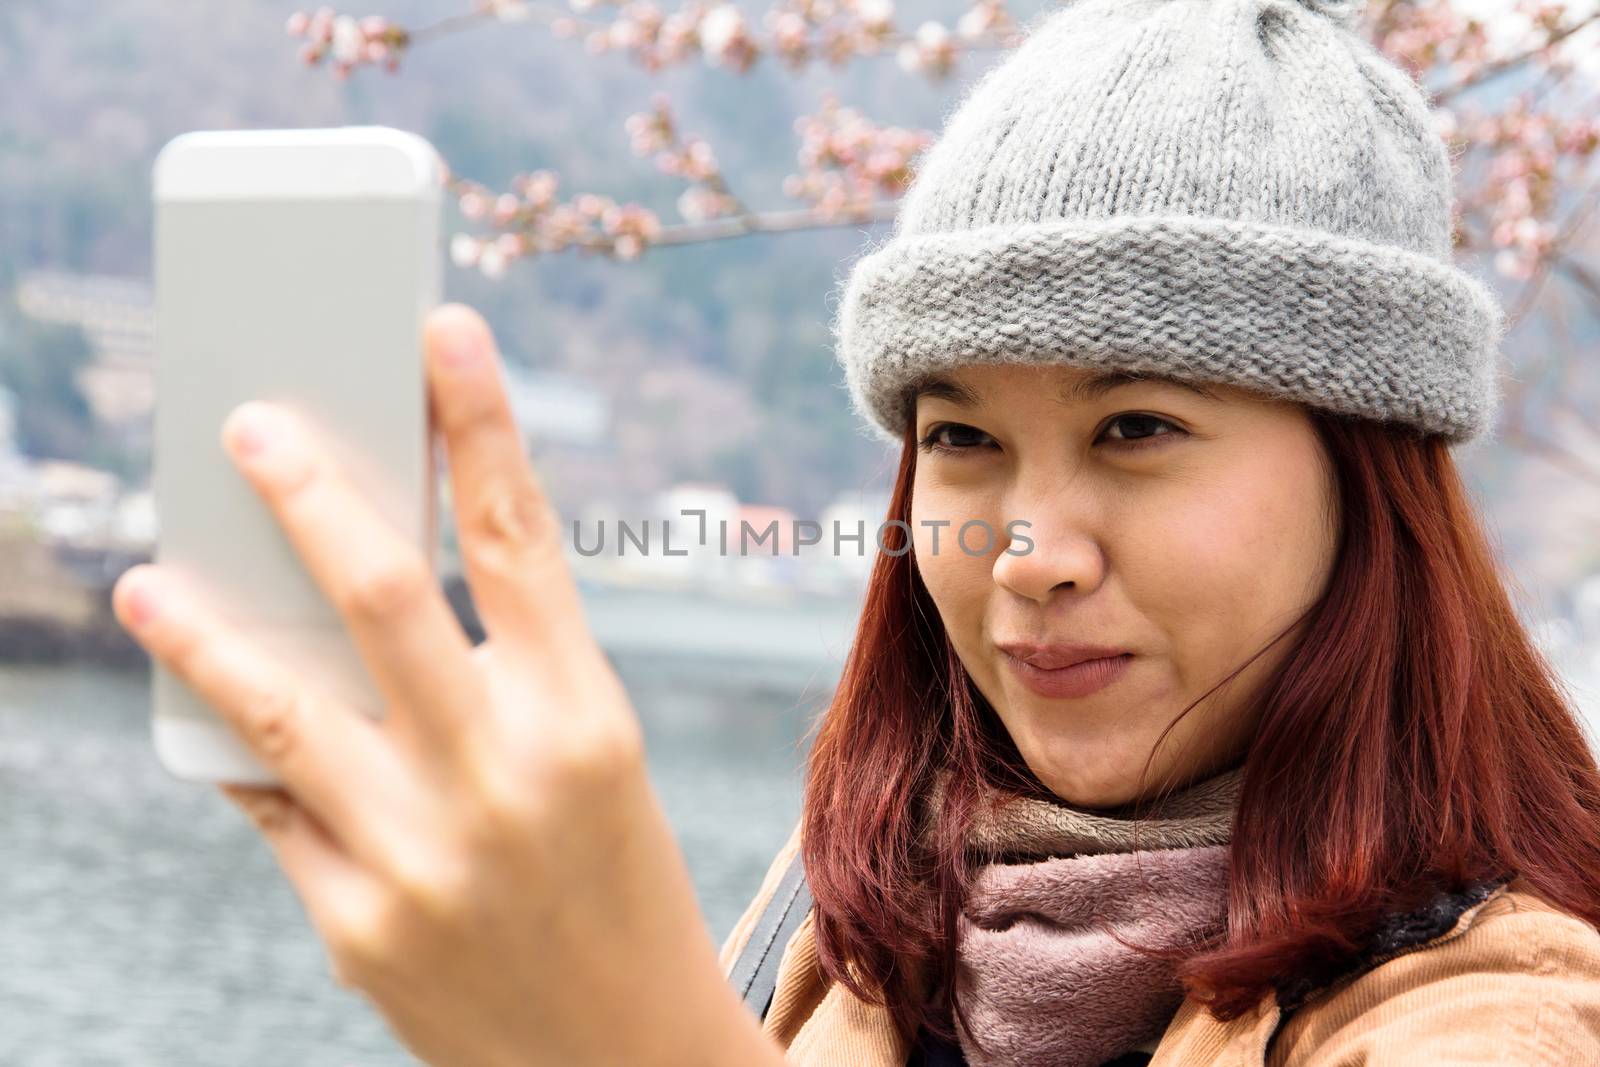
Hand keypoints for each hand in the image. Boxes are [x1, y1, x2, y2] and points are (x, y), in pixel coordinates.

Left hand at [111, 305, 778, 1066]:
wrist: (629, 1065)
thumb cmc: (620, 891)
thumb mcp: (593, 768)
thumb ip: (495, 680)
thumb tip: (352, 598)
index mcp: (587, 722)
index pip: (522, 540)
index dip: (478, 423)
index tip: (438, 328)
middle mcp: (502, 779)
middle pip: (383, 599)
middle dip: (308, 494)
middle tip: (248, 424)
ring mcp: (419, 859)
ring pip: (281, 712)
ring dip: (205, 634)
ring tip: (147, 580)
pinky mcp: (352, 930)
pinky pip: (274, 811)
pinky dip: (239, 751)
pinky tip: (207, 712)